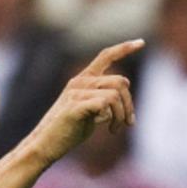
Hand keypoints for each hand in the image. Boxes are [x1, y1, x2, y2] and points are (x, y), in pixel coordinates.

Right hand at [27, 39, 142, 165]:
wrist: (45, 145)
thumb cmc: (68, 130)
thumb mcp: (89, 111)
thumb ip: (104, 101)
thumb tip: (125, 101)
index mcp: (83, 79)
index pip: (105, 56)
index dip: (124, 48)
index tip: (141, 42)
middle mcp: (79, 82)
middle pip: (121, 82)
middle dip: (129, 104)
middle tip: (128, 123)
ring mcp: (76, 93)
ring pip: (115, 95)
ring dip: (122, 115)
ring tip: (115, 130)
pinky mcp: (75, 106)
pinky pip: (104, 104)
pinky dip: (111, 119)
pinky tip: (107, 130)